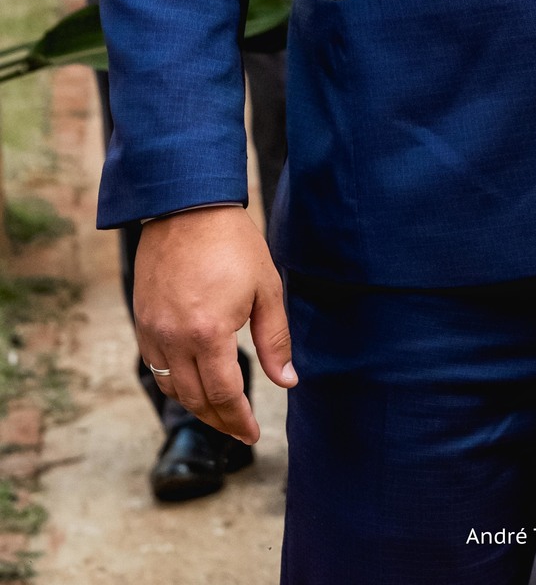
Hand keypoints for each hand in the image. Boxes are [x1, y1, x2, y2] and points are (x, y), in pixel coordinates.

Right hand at [134, 205, 295, 442]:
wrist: (186, 208)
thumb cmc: (233, 244)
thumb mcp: (266, 288)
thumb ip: (275, 339)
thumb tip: (287, 381)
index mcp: (209, 333)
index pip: (225, 394)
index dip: (240, 420)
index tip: (253, 434)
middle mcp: (175, 339)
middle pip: (196, 400)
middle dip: (220, 421)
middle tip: (239, 431)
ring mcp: (153, 332)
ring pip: (172, 389)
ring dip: (196, 407)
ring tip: (220, 412)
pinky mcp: (142, 321)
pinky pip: (156, 367)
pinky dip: (175, 383)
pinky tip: (193, 382)